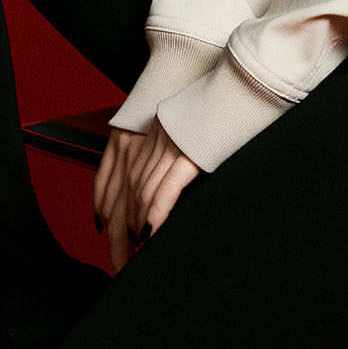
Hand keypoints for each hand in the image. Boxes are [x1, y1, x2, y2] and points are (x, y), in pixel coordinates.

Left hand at [92, 121, 201, 274]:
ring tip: (136, 255)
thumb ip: (166, 153)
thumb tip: (163, 182)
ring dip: (136, 228)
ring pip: (142, 194)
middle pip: (124, 196)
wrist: (239, 84)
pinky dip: (156, 212)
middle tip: (119, 264)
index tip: (110, 241)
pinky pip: (167, 188)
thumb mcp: (179, 126)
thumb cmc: (216, 108)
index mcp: (146, 134)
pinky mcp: (188, 152)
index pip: (112, 183)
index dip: (108, 216)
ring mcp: (169, 146)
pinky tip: (152, 231)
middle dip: (118, 236)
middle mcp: (151, 141)